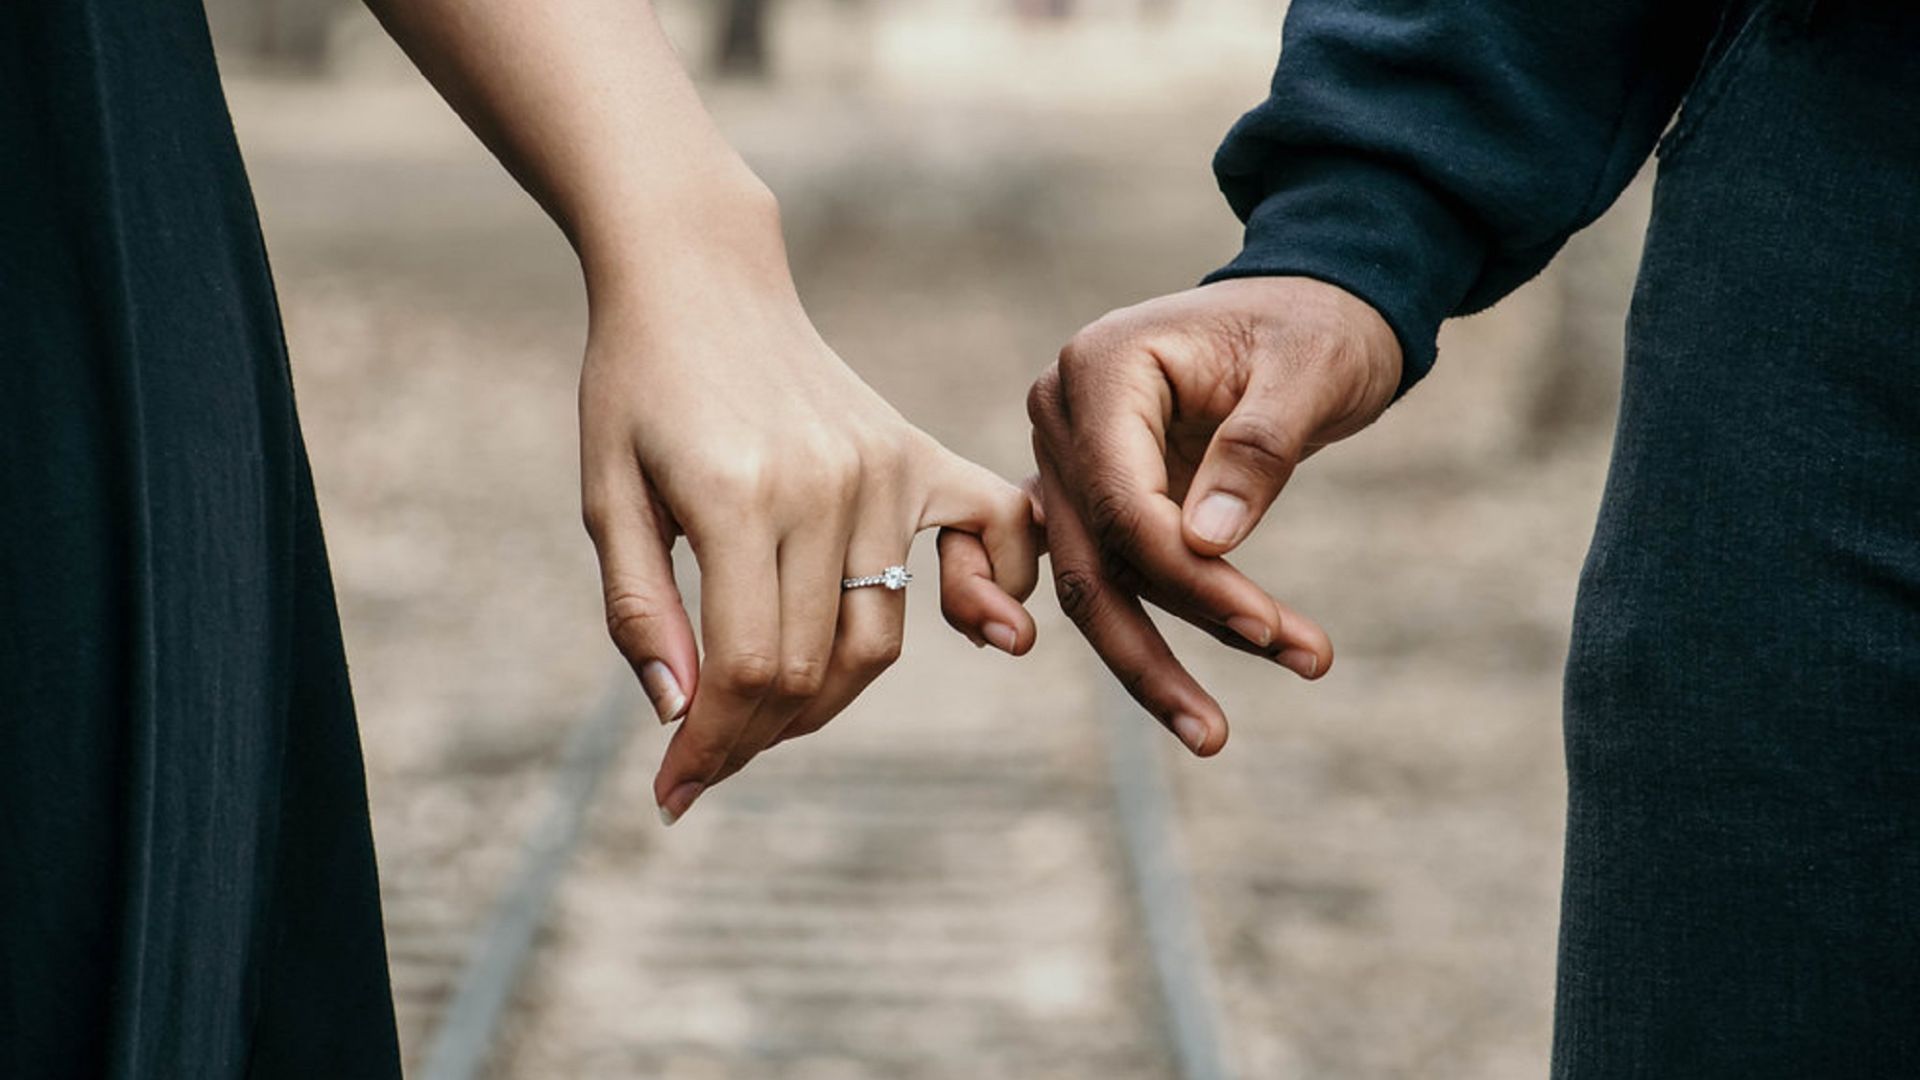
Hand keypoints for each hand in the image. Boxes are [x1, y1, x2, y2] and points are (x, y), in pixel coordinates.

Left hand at [580, 192, 1038, 823]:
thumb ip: (640, 609)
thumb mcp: (606, 496)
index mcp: (735, 496)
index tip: (675, 793)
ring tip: (767, 709)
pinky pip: (991, 534)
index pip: (747, 669)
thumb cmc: (635, 386)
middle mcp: (825, 485)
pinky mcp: (916, 452)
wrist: (699, 276)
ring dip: (826, 697)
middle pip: (813, 668)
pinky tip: (980, 629)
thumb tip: (682, 716)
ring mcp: (883, 468)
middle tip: (708, 756)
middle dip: (756, 735)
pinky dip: (993, 591)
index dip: (712, 747)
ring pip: (880, 635)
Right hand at [1026, 276, 1400, 754]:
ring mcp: (1065, 458)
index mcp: (1099, 368)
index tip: (1266, 626)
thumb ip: (1256, 450)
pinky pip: (1090, 572)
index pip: (1123, 501)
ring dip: (1150, 659)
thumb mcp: (1311, 371)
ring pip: (1091, 583)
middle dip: (1156, 648)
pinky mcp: (1089, 494)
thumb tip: (1204, 544)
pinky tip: (1145, 695)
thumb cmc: (1316, 326)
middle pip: (1092, 558)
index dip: (1188, 576)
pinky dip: (1122, 629)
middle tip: (1216, 733)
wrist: (1312, 306)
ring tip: (1214, 731)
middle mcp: (1061, 414)